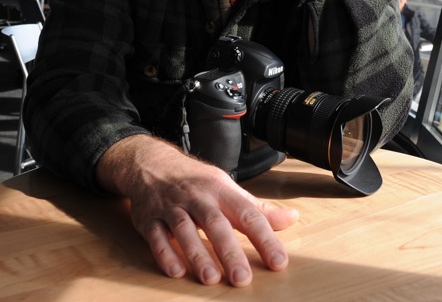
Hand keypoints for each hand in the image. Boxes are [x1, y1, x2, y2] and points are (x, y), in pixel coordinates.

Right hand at [96, 135, 297, 286]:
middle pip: (215, 223)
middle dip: (229, 251)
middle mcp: (197, 198)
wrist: (151, 164)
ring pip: (184, 230)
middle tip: (242, 278)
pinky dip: (165, 253)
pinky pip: (156, 236)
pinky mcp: (149, 219)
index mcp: (221, 190)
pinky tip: (176, 271)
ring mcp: (171, 208)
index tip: (278, 261)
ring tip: (211, 278)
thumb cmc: (195, 181)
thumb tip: (291, 218)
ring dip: (197, 254)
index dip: (264, 237)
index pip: (247, 214)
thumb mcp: (228, 188)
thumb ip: (258, 209)